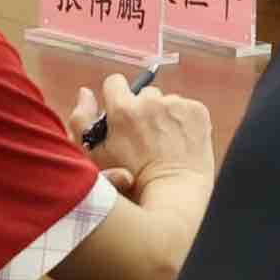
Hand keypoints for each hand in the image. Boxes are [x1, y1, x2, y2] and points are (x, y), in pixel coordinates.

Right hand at [68, 72, 212, 190]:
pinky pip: (187, 109)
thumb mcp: (93, 156)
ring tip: (165, 145)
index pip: (114, 82)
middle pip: (143, 95)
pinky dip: (185, 123)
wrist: (174, 197)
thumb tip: (85, 92)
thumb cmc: (130, 182)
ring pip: (167, 103)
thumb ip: (81, 120)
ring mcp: (177, 105)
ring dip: (165, 118)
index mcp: (122, 109)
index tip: (121, 115)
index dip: (116, 99)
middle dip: (144, 111)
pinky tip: (181, 144)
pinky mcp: (198, 112)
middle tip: (145, 139)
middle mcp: (150, 101)